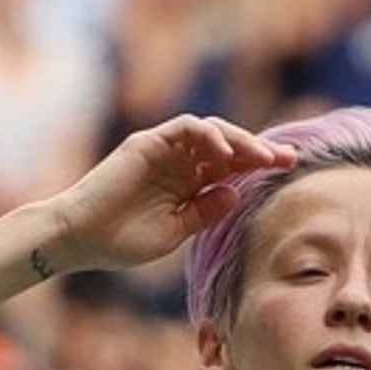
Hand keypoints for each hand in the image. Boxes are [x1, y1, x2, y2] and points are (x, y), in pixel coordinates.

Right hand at [44, 115, 295, 273]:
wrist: (81, 238)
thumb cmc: (122, 242)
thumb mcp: (175, 232)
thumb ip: (206, 212)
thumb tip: (236, 191)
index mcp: (188, 185)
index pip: (231, 168)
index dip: (260, 166)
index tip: (289, 169)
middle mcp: (179, 163)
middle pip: (228, 147)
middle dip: (260, 150)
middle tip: (289, 158)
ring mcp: (164, 150)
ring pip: (211, 132)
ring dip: (239, 140)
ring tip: (262, 157)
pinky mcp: (148, 142)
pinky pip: (186, 128)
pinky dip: (208, 135)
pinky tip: (225, 152)